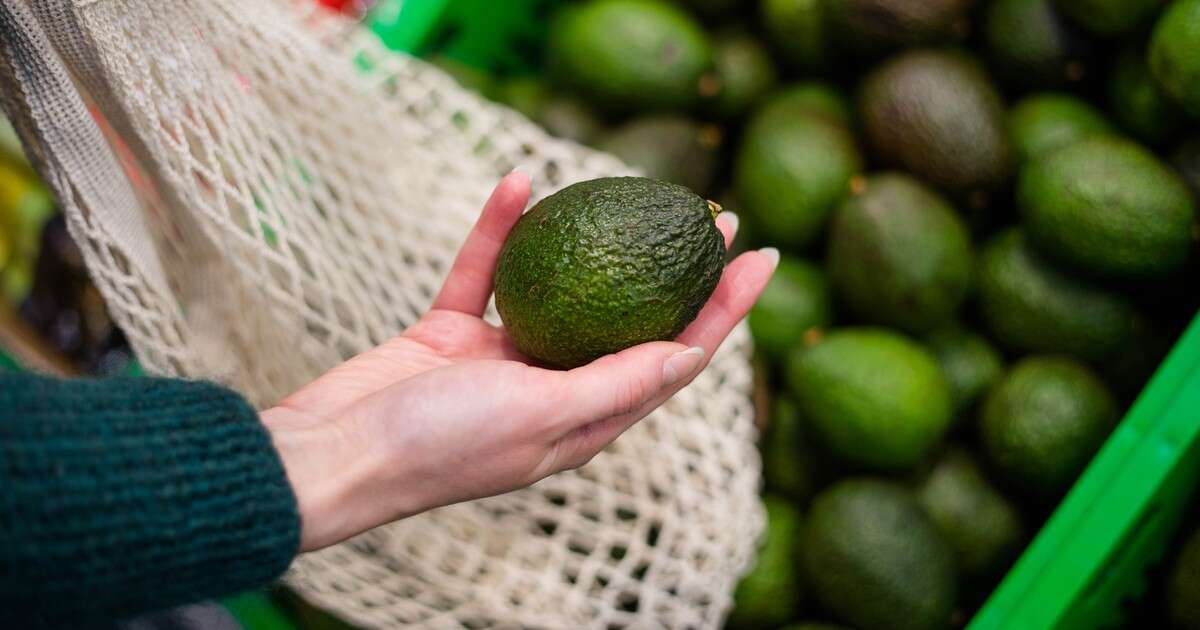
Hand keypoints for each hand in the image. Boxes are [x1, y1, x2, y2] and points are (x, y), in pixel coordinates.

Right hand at [261, 172, 776, 550]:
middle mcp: (553, 389)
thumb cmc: (440, 447)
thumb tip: (690, 355)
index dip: (723, 310)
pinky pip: (485, 272)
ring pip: (562, 288)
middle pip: (632, 319)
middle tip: (714, 214)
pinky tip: (515, 183)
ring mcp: (502, 360)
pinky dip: (498, 232)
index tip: (761, 256)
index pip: (674, 358)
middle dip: (678, 269)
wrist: (334, 453)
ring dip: (596, 241)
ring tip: (637, 191)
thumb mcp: (541, 417)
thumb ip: (613, 384)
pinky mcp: (452, 334)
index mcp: (585, 420)